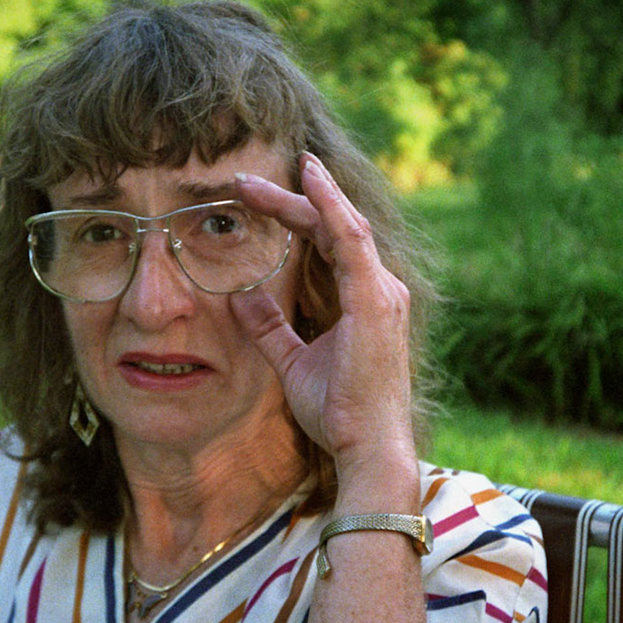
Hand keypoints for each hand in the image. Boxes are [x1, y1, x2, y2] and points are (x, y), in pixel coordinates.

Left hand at [229, 153, 415, 474]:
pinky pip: (351, 240)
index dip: (295, 214)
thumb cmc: (339, 413)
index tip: (255, 196)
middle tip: (244, 182)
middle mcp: (380, 288)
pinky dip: (330, 206)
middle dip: (289, 199)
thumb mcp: (293, 362)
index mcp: (364, 299)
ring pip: (342, 224)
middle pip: (332, 226)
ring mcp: (381, 292)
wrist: (368, 447)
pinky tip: (308, 181)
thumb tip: (241, 298)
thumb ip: (270, 328)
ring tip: (265, 175)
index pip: (327, 242)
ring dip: (303, 195)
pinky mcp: (374, 301)